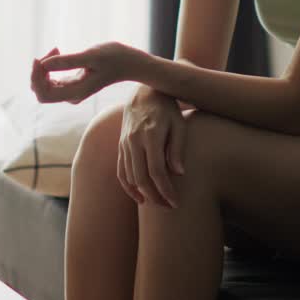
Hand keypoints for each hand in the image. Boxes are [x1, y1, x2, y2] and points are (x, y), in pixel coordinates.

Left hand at [30, 41, 145, 104]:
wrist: (130, 62)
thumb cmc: (114, 57)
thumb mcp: (91, 56)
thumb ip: (67, 61)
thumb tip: (43, 64)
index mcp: (76, 93)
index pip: (44, 94)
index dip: (36, 78)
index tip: (38, 58)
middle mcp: (72, 95)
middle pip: (41, 90)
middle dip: (39, 71)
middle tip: (53, 50)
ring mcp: (71, 91)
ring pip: (45, 84)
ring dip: (44, 66)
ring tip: (56, 48)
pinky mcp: (72, 83)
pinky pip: (51, 79)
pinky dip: (50, 65)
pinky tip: (58, 51)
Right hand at [119, 88, 184, 207]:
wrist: (144, 92)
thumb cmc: (167, 108)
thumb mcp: (179, 124)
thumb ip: (177, 148)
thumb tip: (179, 173)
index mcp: (150, 135)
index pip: (156, 171)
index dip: (165, 190)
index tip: (175, 202)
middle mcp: (134, 141)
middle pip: (141, 178)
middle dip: (155, 197)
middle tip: (169, 207)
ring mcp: (124, 144)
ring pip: (130, 177)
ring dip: (143, 194)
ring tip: (159, 204)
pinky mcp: (121, 146)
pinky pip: (121, 171)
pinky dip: (129, 187)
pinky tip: (140, 197)